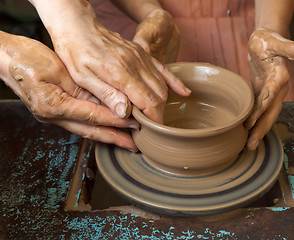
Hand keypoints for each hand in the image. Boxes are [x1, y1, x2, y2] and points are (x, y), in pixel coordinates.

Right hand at [1, 32, 138, 150]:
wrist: (3, 59)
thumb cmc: (26, 59)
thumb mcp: (56, 70)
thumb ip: (81, 88)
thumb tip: (107, 101)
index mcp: (53, 106)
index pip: (92, 116)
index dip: (115, 120)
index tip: (134, 123)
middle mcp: (53, 117)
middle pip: (90, 131)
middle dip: (115, 139)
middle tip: (135, 146)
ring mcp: (53, 117)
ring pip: (86, 130)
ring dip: (108, 135)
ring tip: (126, 140)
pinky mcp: (55, 112)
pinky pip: (80, 122)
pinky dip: (97, 126)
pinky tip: (109, 127)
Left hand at [34, 0, 189, 122]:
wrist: (79, 27)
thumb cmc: (76, 53)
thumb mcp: (83, 78)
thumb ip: (107, 95)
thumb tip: (125, 113)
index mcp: (121, 73)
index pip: (148, 101)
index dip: (154, 119)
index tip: (154, 131)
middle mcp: (135, 64)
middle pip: (159, 95)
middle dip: (159, 114)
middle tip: (152, 127)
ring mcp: (141, 57)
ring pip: (162, 84)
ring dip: (163, 102)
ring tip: (157, 116)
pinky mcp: (142, 53)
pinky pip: (163, 69)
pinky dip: (174, 82)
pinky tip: (184, 92)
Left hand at [246, 28, 293, 149]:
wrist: (265, 40)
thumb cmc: (269, 40)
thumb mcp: (277, 41)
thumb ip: (291, 48)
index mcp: (280, 78)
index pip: (270, 96)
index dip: (261, 109)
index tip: (251, 122)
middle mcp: (278, 89)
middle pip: (270, 112)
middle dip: (260, 129)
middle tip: (250, 145)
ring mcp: (271, 93)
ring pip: (265, 115)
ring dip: (257, 129)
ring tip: (249, 145)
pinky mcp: (263, 93)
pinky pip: (259, 110)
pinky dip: (253, 120)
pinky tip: (245, 131)